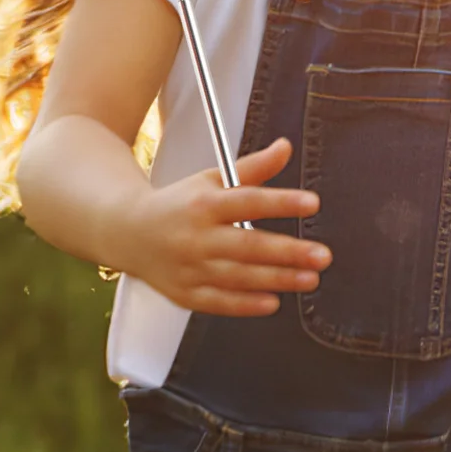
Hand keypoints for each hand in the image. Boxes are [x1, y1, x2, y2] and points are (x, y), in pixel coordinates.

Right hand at [115, 136, 330, 315]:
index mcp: (204, 202)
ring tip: (310, 278)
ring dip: (278, 279)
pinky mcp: (185, 293)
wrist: (128, 232)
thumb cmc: (178, 204)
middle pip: (249, 245)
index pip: (248, 201)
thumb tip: (285, 148)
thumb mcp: (211, 179)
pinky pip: (220, 302)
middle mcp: (197, 236)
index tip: (312, 203)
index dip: (282, 202)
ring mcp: (190, 267)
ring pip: (240, 277)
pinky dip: (247, 304)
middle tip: (322, 255)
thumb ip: (252, 168)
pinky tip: (273, 301)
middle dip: (289, 252)